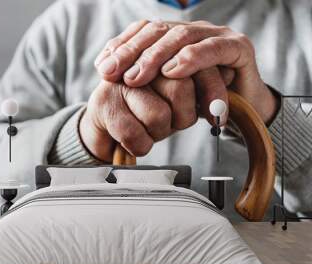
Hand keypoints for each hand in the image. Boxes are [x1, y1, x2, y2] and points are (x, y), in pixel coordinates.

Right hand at [80, 73, 232, 161]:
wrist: (106, 126)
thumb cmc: (145, 110)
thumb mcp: (177, 96)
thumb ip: (199, 85)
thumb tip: (225, 86)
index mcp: (160, 52)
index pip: (196, 64)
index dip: (212, 90)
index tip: (218, 117)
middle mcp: (138, 60)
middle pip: (180, 89)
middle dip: (183, 116)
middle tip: (173, 122)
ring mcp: (118, 81)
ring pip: (159, 115)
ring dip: (160, 132)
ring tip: (149, 128)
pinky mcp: (103, 103)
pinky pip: (136, 135)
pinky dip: (142, 146)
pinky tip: (135, 140)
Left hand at [95, 20, 277, 122]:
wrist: (237, 111)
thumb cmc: (197, 100)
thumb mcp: (163, 89)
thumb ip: (140, 76)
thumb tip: (105, 68)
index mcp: (174, 36)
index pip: (143, 31)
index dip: (121, 47)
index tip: (103, 69)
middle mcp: (192, 31)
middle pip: (158, 30)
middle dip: (133, 52)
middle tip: (115, 74)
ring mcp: (215, 36)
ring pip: (181, 36)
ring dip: (156, 56)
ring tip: (137, 77)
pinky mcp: (237, 47)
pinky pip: (213, 48)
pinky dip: (192, 58)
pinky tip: (173, 71)